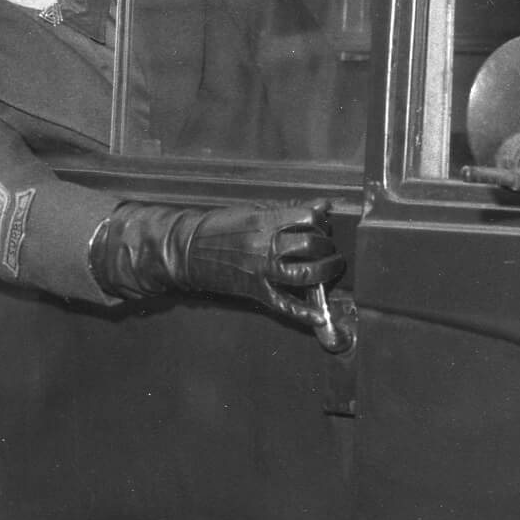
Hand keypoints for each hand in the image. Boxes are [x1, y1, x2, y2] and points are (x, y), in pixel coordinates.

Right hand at [87, 200, 345, 329]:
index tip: (321, 223)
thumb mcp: (251, 211)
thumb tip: (322, 205)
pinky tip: (321, 315)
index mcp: (264, 222)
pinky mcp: (257, 292)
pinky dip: (305, 313)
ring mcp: (262, 271)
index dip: (319, 220)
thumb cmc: (218, 228)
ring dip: (326, 270)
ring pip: (306, 273)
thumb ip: (286, 210)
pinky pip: (286, 305)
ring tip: (332, 266)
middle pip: (311, 244)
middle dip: (326, 244)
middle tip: (326, 245)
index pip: (307, 217)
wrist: (187, 250)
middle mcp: (266, 246)